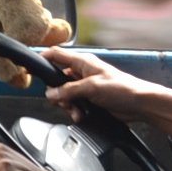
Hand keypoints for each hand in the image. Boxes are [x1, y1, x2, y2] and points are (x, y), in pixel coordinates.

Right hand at [44, 47, 168, 125]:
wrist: (140, 105)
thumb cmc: (123, 89)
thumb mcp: (92, 87)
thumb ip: (69, 90)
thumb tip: (50, 93)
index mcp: (83, 62)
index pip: (56, 55)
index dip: (43, 59)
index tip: (32, 68)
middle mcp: (82, 72)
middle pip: (57, 80)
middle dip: (57, 93)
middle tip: (64, 101)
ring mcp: (86, 86)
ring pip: (65, 95)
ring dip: (67, 105)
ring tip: (77, 111)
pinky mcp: (90, 99)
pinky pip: (74, 104)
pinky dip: (75, 111)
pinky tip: (81, 115)